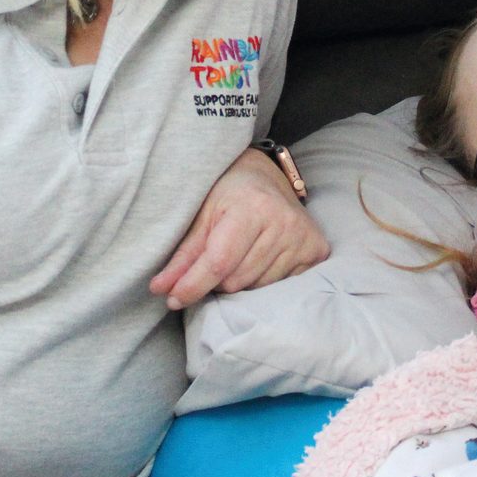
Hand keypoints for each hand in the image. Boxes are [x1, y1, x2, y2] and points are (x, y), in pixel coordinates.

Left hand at [149, 147, 328, 310]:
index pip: (219, 261)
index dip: (193, 284)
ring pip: (258, 288)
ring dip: (241, 282)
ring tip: (239, 257)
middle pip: (236, 280)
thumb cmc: (228, 195)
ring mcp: (303, 237)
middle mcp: (283, 221)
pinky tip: (261, 260)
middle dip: (217, 281)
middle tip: (215, 261)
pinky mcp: (317, 250)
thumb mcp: (201, 216)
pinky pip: (281, 287)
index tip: (173, 299)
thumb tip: (160, 290)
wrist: (266, 177)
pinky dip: (263, 281)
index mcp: (251, 207)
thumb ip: (183, 255)